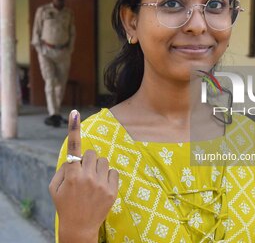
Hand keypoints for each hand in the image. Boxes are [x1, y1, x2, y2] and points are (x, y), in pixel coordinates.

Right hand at [49, 110, 118, 241]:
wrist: (80, 226)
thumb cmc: (65, 204)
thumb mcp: (55, 188)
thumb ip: (63, 169)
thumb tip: (74, 156)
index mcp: (71, 175)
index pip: (73, 148)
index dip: (74, 129)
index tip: (74, 112)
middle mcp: (87, 177)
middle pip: (93, 153)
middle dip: (88, 160)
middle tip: (84, 173)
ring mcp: (101, 184)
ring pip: (104, 161)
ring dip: (99, 167)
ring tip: (94, 181)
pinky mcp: (112, 190)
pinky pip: (114, 171)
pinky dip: (108, 176)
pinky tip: (102, 186)